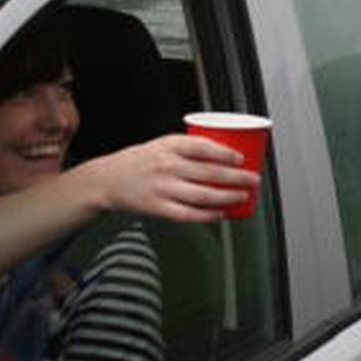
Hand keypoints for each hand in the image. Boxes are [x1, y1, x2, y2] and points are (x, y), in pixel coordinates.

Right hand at [84, 133, 259, 221]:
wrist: (108, 179)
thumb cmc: (140, 161)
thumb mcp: (163, 144)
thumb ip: (190, 148)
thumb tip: (225, 154)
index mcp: (169, 145)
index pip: (203, 147)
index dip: (226, 154)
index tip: (242, 159)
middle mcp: (166, 166)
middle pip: (209, 173)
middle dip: (237, 178)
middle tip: (253, 179)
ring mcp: (162, 188)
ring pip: (202, 195)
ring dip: (227, 197)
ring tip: (242, 196)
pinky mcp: (157, 207)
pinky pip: (188, 214)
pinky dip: (207, 215)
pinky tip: (220, 214)